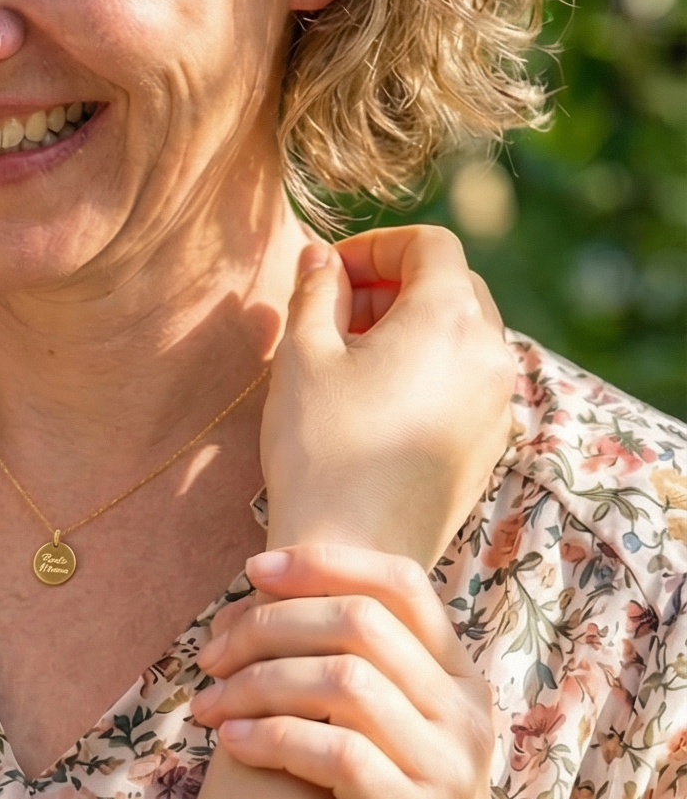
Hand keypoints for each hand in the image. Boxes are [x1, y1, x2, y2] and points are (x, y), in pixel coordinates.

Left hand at [193, 544, 560, 798]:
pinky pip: (338, 754)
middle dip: (270, 625)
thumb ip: (348, 680)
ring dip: (259, 681)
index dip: (322, 564)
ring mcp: (450, 773)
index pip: (401, 582)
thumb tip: (258, 605)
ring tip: (206, 706)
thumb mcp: (376, 746)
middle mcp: (467, 717)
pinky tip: (229, 746)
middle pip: (360, 622)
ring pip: (348, 680)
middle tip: (209, 656)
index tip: (251, 572)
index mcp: (460, 684)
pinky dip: (272, 738)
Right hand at [263, 225, 516, 566]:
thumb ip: (315, 291)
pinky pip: (466, 382)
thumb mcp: (302, 355)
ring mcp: (496, 403)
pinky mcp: (488, 445)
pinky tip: (377, 402)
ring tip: (351, 358)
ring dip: (412, 328)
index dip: (377, 244)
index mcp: (449, 316)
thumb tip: (320, 258)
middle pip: (454, 286)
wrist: (353, 553)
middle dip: (394, 284)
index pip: (430, 244)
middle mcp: (489, 353)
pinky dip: (429, 370)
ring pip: (462, 335)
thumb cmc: (320, 449)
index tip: (332, 270)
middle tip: (337, 310)